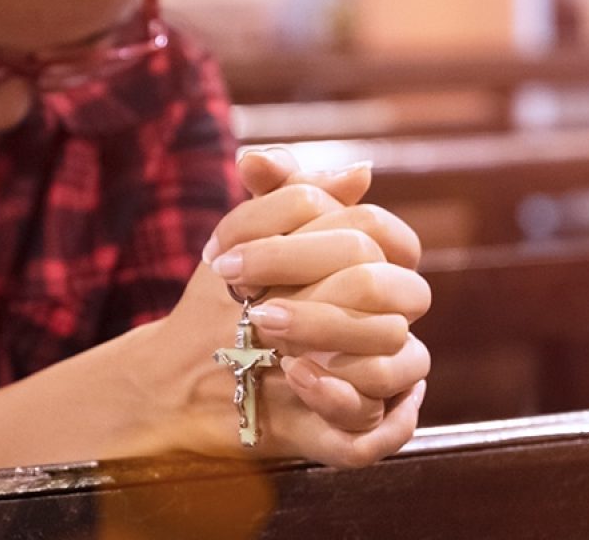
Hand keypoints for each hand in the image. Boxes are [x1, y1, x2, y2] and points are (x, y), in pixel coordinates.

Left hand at [166, 147, 430, 466]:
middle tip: (247, 293)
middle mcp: (387, 316)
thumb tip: (283, 160)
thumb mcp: (244, 238)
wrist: (193, 374)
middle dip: (314, 284)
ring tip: (265, 328)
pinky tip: (296, 375)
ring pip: (395, 354)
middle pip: (387, 288)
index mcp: (370, 264)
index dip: (319, 234)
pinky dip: (340, 396)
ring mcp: (383, 374)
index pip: (382, 232)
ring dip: (325, 334)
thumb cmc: (231, 299)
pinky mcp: (366, 428)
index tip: (242, 247)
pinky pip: (386, 424)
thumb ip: (270, 194)